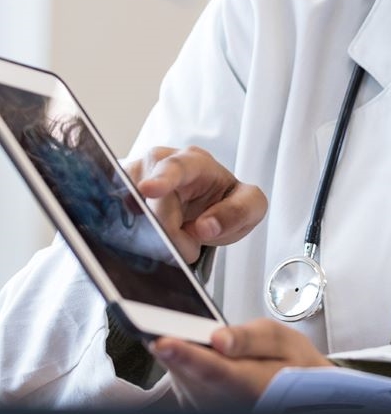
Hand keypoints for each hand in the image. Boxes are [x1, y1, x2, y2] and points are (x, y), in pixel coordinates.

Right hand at [127, 146, 266, 263]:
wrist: (207, 208)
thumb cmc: (225, 202)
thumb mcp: (250, 206)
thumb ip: (237, 213)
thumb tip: (204, 227)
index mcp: (194, 162)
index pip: (176, 167)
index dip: (162, 179)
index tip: (148, 190)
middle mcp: (160, 164)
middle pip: (153, 203)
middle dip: (168, 233)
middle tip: (186, 251)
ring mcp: (136, 182)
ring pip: (133, 213)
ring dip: (151, 237)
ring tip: (172, 242)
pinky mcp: (122, 201)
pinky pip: (118, 221)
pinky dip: (134, 238)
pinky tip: (148, 241)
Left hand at [153, 320, 331, 406]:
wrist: (296, 391)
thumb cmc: (291, 363)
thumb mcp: (283, 340)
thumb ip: (251, 337)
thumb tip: (220, 336)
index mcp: (249, 384)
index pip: (211, 370)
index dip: (185, 355)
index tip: (162, 341)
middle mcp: (222, 403)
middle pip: (185, 371)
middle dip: (175, 344)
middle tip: (161, 319)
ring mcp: (204, 408)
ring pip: (177, 373)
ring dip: (180, 351)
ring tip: (197, 335)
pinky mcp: (194, 405)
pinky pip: (179, 378)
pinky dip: (182, 360)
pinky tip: (198, 349)